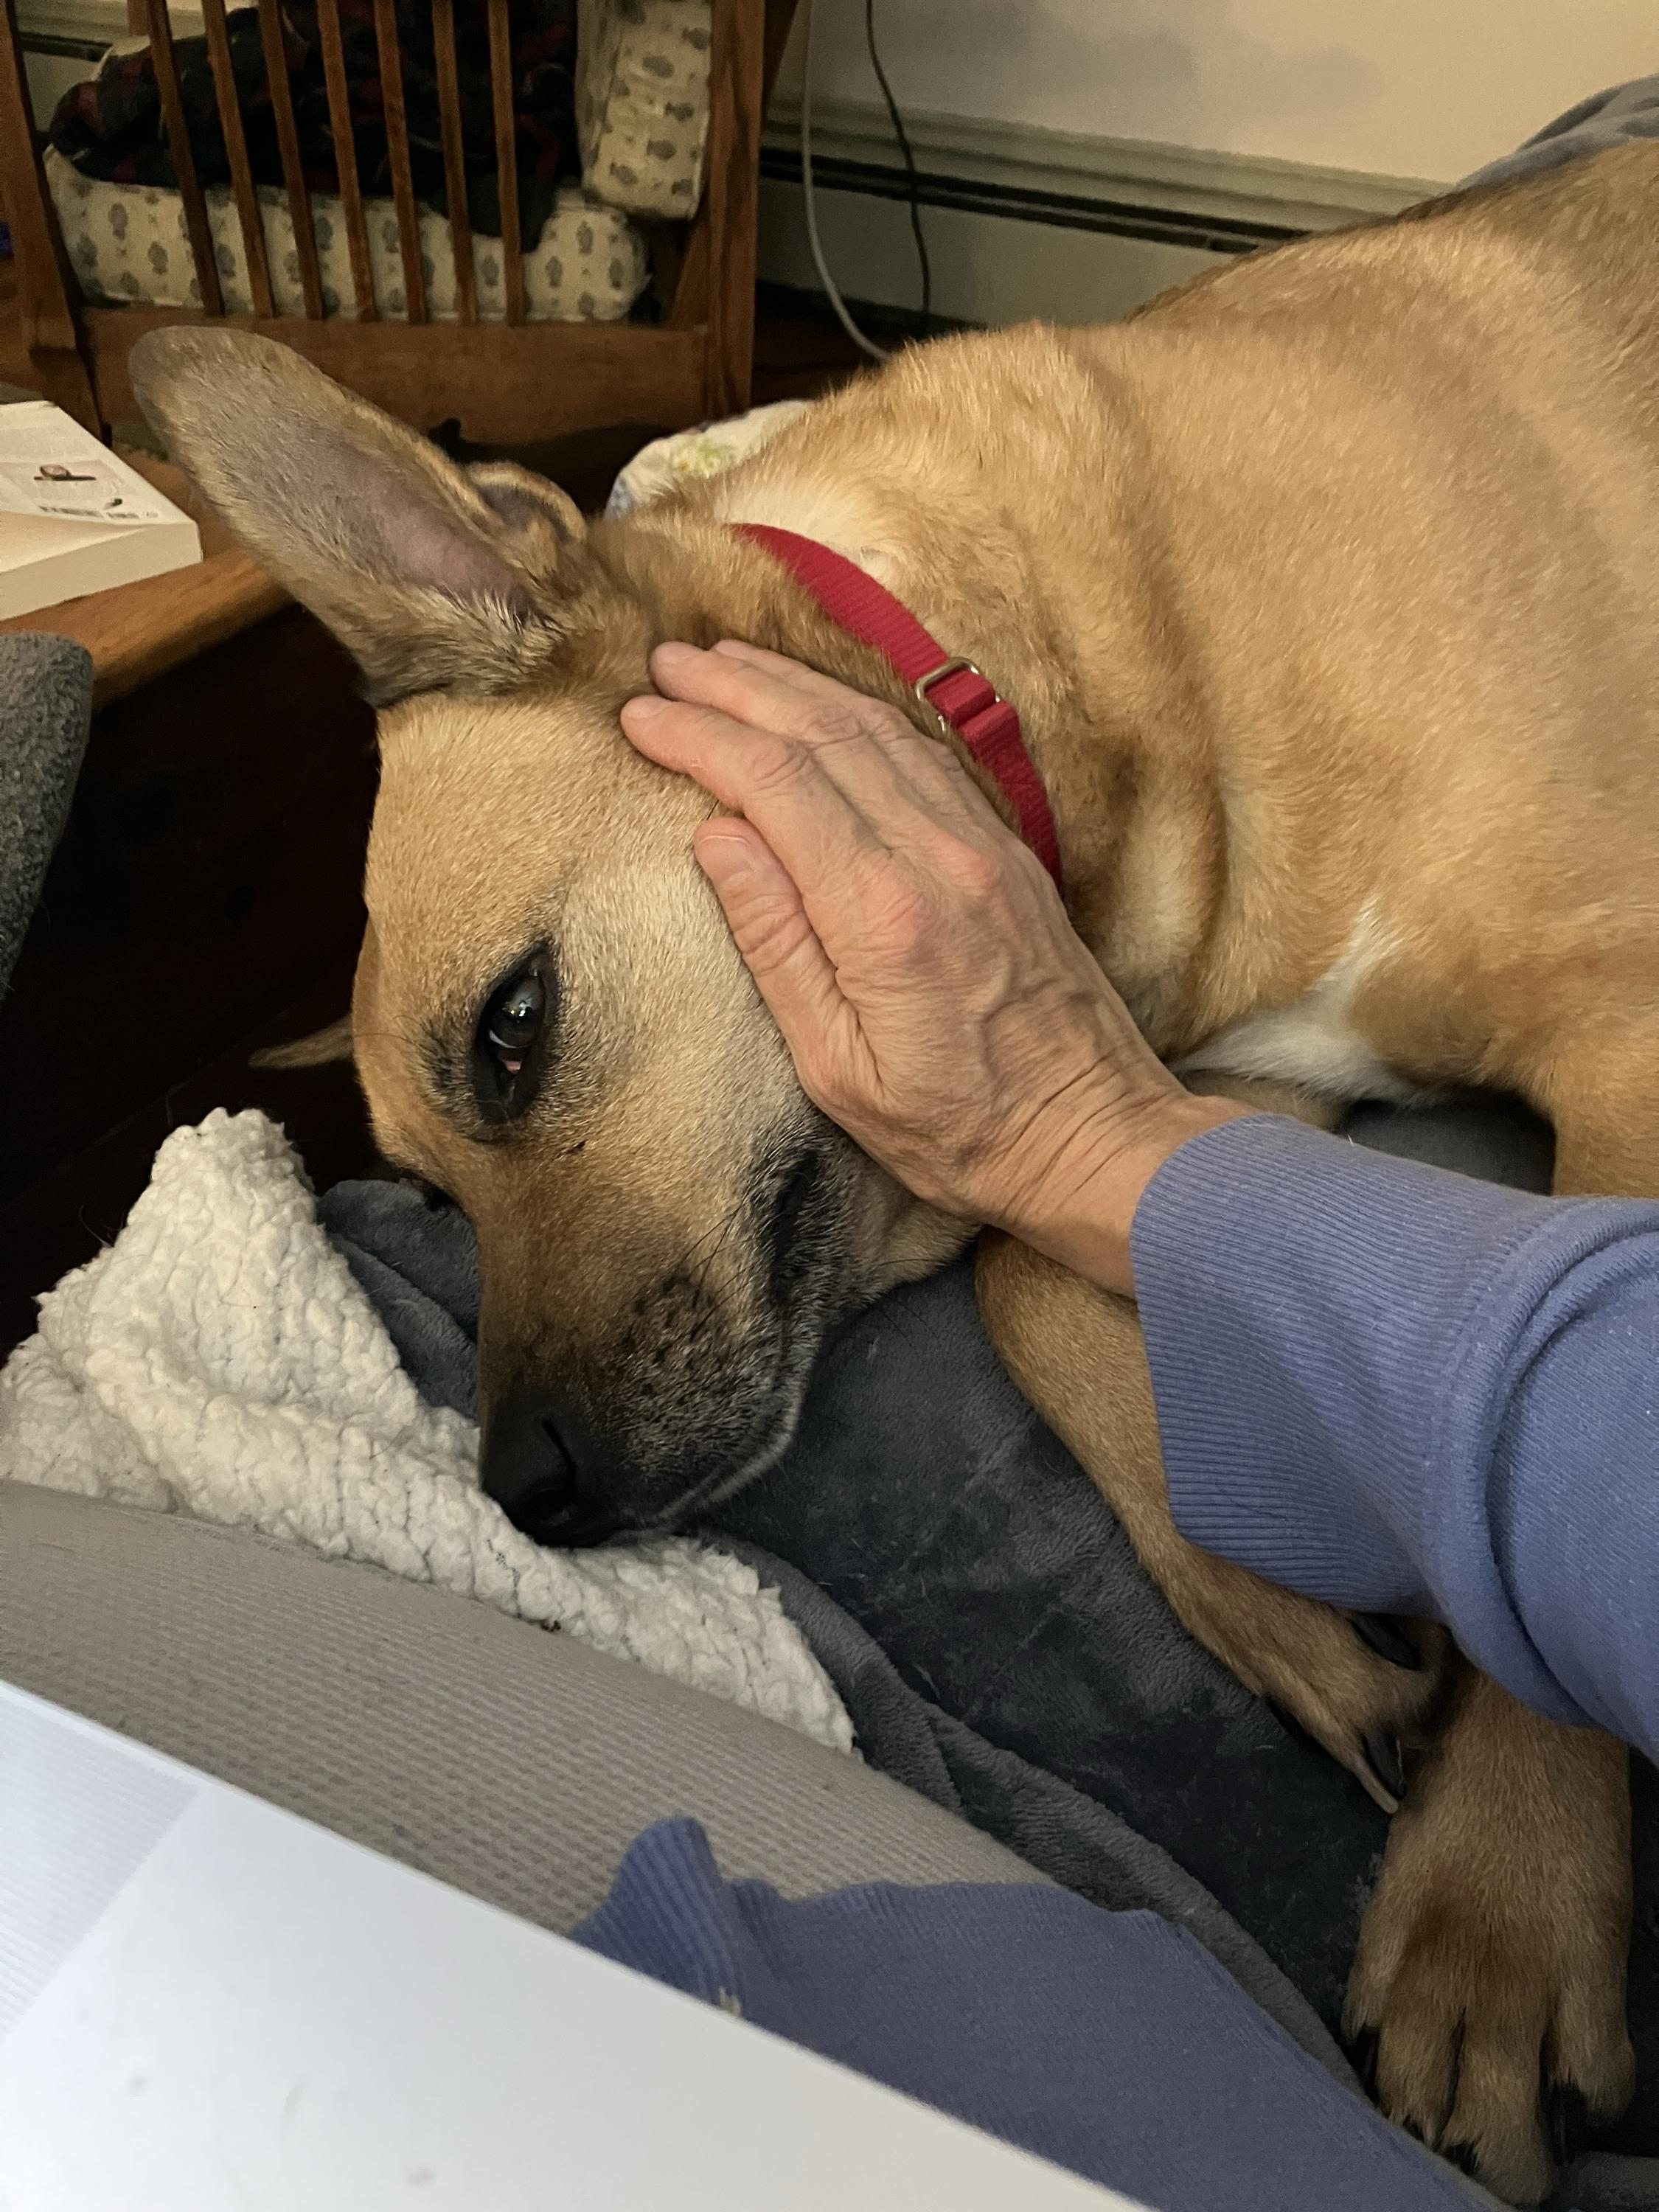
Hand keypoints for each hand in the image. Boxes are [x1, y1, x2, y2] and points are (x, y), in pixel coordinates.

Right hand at [621, 640, 1246, 1294]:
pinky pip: (923, 754)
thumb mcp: (840, 1071)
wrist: (1094, 1136)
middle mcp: (938, 857)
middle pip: (823, 735)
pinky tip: (822, 704)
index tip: (639, 714)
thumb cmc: (959, 1129)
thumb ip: (778, 947)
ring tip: (727, 662)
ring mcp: (983, 845)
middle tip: (666, 661)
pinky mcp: (1009, 852)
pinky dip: (858, 714)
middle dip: (736, 690)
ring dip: (795, 687)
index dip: (701, 738)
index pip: (776, 785)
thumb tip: (718, 838)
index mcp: (883, 915)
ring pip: (877, 730)